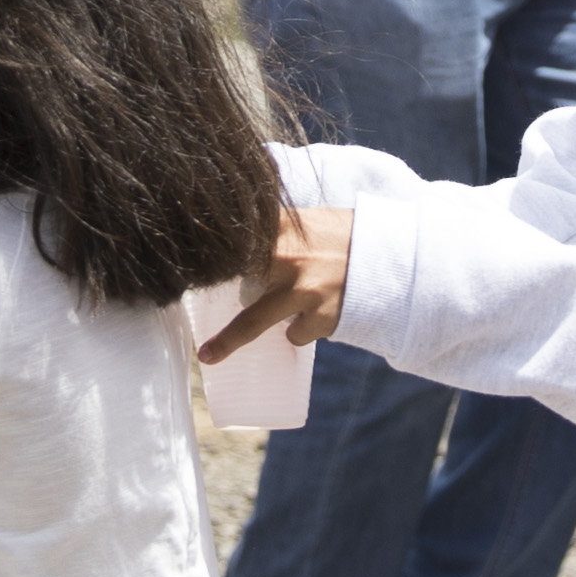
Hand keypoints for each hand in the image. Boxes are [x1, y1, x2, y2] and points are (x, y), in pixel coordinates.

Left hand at [194, 207, 356, 365]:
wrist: (394, 259)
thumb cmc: (347, 238)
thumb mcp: (312, 221)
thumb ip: (278, 229)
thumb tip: (243, 238)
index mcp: (283, 227)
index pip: (234, 239)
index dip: (206, 252)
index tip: (181, 263)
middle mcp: (288, 256)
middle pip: (232, 281)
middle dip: (207, 293)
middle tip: (187, 317)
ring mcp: (303, 289)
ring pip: (254, 322)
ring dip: (232, 339)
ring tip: (210, 354)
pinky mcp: (320, 316)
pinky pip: (293, 334)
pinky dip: (297, 331)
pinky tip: (311, 319)